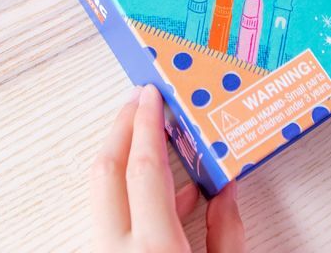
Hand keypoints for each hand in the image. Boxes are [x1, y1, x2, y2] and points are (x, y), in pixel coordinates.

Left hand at [90, 84, 245, 251]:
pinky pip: (112, 218)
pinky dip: (133, 195)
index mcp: (155, 248)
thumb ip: (227, 234)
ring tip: (152, 135)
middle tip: (140, 101)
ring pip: (104, 193)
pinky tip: (170, 193)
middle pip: (108, 171)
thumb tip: (226, 191)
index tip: (151, 94)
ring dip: (125, 157)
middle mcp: (119, 251)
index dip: (147, 124)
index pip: (144, 169)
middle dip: (124, 128)